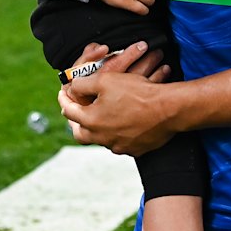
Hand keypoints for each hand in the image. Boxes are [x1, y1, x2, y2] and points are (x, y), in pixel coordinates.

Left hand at [59, 41, 174, 154]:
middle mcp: (102, 137)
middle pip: (80, 134)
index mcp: (91, 121)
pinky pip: (120, 142)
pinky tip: (122, 123)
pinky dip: (116, 133)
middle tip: (78, 111)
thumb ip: (83, 84)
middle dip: (76, 122)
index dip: (64, 99)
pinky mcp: (134, 150)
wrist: (168, 109)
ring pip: (100, 138)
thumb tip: (73, 87)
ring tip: (101, 116)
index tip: (62, 93)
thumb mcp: (105, 80)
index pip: (69, 111)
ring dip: (98, 127)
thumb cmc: (137, 93)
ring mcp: (118, 146)